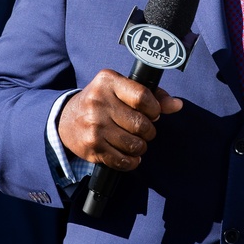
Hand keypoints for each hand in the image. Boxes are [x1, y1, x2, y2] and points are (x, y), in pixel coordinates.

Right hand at [57, 69, 182, 170]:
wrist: (65, 119)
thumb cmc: (102, 101)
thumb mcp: (122, 89)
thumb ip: (152, 95)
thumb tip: (178, 105)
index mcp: (108, 82)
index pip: (142, 97)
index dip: (154, 109)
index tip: (153, 113)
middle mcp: (98, 102)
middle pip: (141, 123)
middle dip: (149, 131)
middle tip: (145, 130)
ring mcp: (94, 126)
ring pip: (134, 144)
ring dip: (141, 146)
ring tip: (136, 142)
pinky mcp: (92, 147)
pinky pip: (122, 161)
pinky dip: (132, 161)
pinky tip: (130, 155)